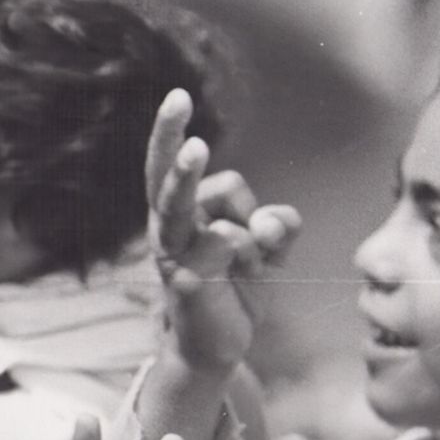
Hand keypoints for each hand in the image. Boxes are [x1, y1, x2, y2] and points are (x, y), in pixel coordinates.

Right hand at [143, 89, 301, 375]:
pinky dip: (248, 248)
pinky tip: (248, 265)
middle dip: (167, 136)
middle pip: (162, 173)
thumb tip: (277, 221)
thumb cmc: (237, 286)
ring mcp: (172, 252)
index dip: (172, 130)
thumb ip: (278, 227)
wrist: (221, 345)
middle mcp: (167, 225)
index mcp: (179, 209)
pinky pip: (218, 242)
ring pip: (182, 203)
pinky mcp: (185, 279)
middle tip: (177, 100)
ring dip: (192, 178)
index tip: (178, 95)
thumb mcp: (266, 251)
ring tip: (197, 149)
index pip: (170, 161)